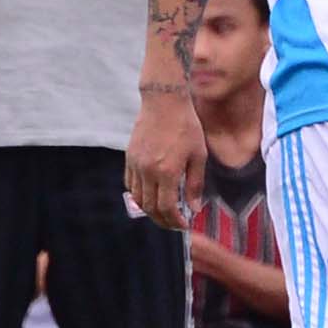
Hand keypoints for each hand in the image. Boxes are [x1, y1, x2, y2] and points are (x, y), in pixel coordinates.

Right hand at [126, 87, 206, 225]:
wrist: (163, 102)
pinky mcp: (130, 158)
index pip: (167, 208)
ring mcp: (136, 164)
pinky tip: (151, 195)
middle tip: (175, 223)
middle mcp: (148, 171)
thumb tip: (194, 209)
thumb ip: (195, 184)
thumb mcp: (198, 155)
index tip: (184, 225)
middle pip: (151, 208)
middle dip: (163, 220)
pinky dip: (139, 196)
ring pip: (138, 199)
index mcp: (167, 171)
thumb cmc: (186, 127)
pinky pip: (131, 185)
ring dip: (150, 211)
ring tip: (164, 212)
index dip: (175, 221)